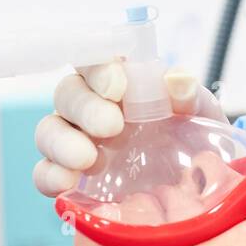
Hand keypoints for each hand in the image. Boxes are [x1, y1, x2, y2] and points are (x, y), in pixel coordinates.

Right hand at [32, 63, 223, 196]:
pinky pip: (44, 173)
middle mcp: (90, 107)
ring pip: (49, 131)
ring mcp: (76, 142)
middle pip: (68, 93)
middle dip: (86, 108)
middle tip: (111, 126)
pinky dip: (50, 176)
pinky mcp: (72, 178)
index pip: (95, 61)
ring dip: (62, 142)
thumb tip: (176, 79)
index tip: (117, 86)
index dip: (99, 69)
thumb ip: (189, 94)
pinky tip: (66, 183)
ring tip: (87, 159)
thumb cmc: (191, 135)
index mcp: (119, 81)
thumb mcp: (201, 113)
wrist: (197, 184)